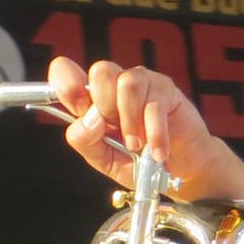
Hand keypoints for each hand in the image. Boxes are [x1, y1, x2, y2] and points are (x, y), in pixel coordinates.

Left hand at [48, 56, 243, 202]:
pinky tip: (156, 151)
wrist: (177, 172)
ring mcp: (143, 84)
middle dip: (105, 107)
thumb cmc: (137, 162)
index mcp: (92, 99)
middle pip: (101, 71)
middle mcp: (115, 86)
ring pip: (127, 83)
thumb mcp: (102, 159)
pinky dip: (153, 133)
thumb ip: (86, 140)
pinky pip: (154, 103)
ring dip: (130, 120)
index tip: (77, 108)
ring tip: (136, 145)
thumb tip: (89, 120)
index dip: (66, 82)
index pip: (66, 70)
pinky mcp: (167, 91)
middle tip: (116, 132)